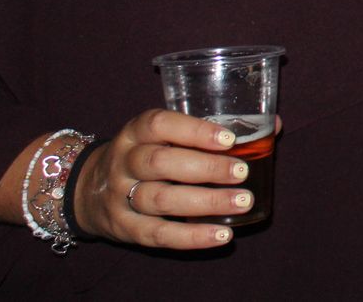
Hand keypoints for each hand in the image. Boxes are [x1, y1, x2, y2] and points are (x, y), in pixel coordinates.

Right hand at [71, 109, 255, 248]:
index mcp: (136, 132)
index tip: (229, 139)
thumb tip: (274, 124)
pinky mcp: (124, 228)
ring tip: (244, 201)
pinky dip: (192, 237)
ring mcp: (120, 196)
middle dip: (206, 168)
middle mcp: (124, 161)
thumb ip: (213, 129)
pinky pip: (158, 234)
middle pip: (160, 163)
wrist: (88, 189)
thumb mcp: (166, 135)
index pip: (159, 124)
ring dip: (205, 202)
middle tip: (242, 172)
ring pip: (160, 199)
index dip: (195, 131)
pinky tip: (222, 234)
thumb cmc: (147, 154)